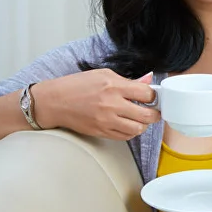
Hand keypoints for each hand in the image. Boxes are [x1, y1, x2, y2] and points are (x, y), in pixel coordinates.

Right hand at [33, 69, 159, 139]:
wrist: (55, 102)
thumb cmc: (77, 85)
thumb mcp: (104, 74)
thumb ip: (128, 80)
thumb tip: (147, 81)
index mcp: (114, 87)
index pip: (147, 94)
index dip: (154, 96)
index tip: (153, 96)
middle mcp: (112, 105)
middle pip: (147, 115)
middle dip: (155, 113)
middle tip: (155, 111)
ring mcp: (107, 121)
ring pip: (138, 129)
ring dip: (144, 124)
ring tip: (141, 118)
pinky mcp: (101, 132)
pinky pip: (125, 137)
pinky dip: (131, 132)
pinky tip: (129, 124)